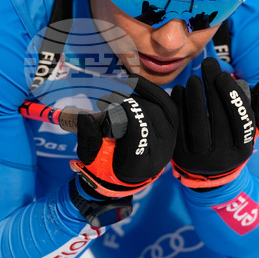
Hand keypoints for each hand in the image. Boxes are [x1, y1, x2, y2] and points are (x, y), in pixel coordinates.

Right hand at [70, 76, 178, 199]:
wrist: (127, 174)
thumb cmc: (106, 165)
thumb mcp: (91, 157)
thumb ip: (88, 137)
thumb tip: (86, 116)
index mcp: (140, 164)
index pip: (140, 133)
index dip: (126, 115)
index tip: (108, 107)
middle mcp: (160, 153)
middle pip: (150, 117)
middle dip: (128, 104)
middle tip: (108, 101)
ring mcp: (170, 141)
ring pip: (161, 109)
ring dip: (141, 95)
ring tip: (123, 91)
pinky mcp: (173, 131)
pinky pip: (169, 106)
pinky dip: (154, 91)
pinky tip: (137, 83)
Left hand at [171, 58, 258, 189]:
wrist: (207, 175)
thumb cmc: (231, 142)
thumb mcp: (248, 129)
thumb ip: (258, 106)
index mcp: (243, 149)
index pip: (241, 120)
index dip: (233, 96)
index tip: (224, 74)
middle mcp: (222, 156)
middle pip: (219, 119)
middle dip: (213, 89)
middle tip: (208, 64)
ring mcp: (200, 158)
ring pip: (197, 126)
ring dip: (195, 98)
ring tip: (194, 78)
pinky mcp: (180, 156)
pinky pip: (179, 129)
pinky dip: (179, 107)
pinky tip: (179, 90)